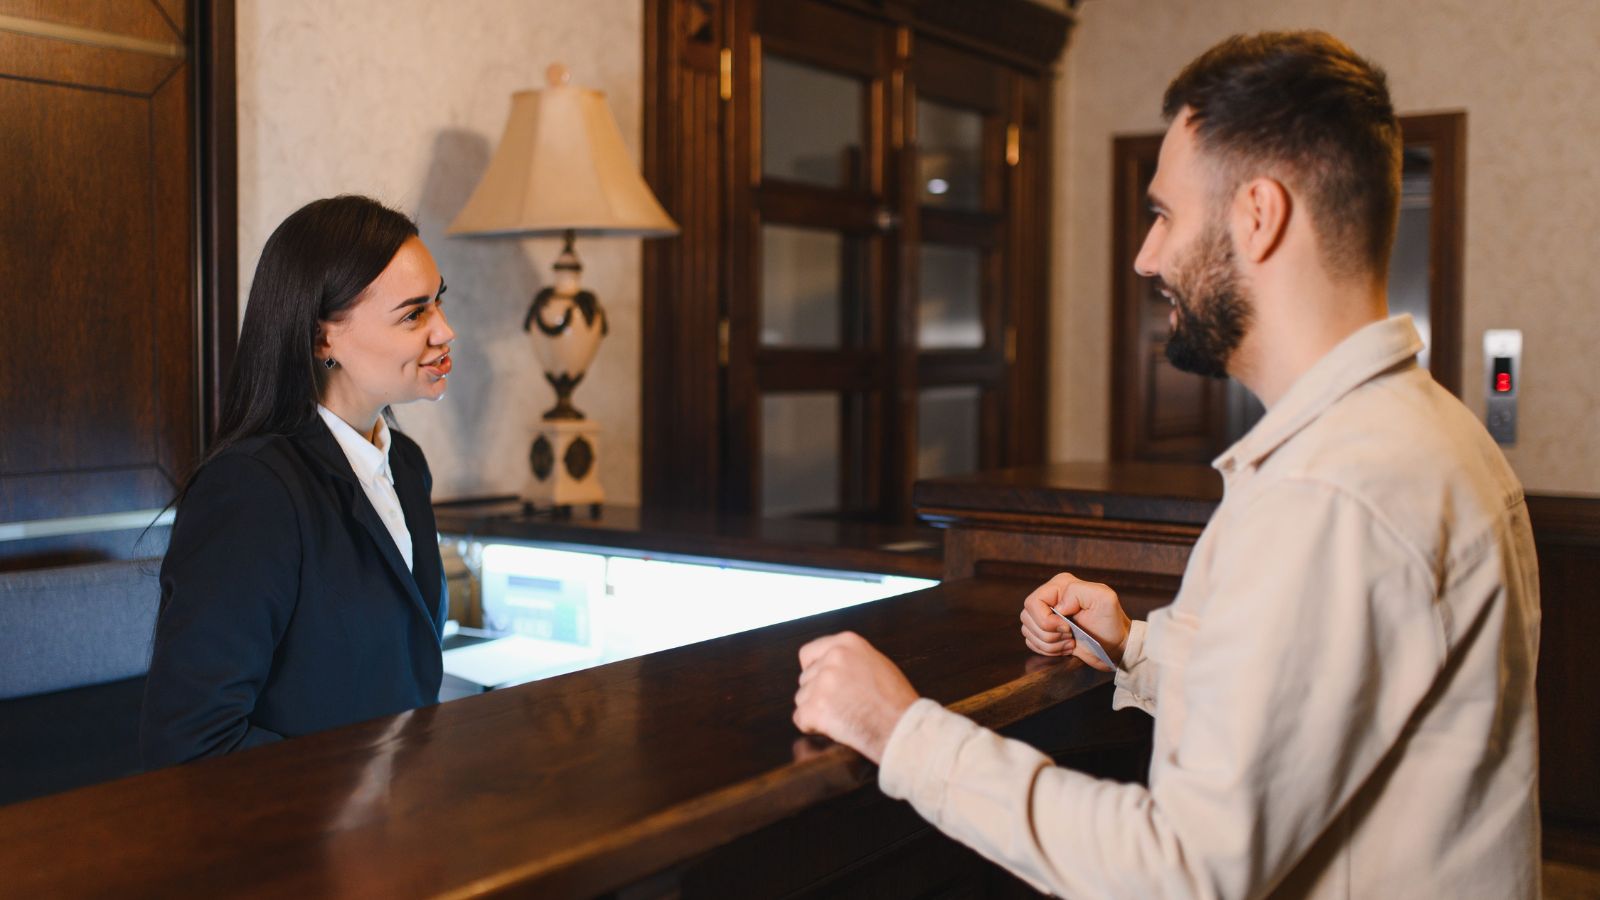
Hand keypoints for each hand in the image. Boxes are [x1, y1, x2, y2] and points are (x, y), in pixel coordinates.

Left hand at [793, 631, 918, 763]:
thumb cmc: (896, 701)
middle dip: (817, 693)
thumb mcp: (877, 663)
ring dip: (816, 710)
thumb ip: (850, 659)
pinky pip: (800, 718)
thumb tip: (830, 665)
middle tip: (842, 706)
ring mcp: (821, 683)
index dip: (813, 670)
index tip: (821, 682)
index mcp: (847, 643)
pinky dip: (813, 726)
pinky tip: (835, 728)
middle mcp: (831, 658)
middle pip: (806, 678)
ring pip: (802, 698)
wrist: (901, 728)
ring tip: (844, 717)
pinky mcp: (814, 708)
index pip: (808, 653)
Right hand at [1019, 572, 1130, 671]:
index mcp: (1060, 586)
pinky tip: (1065, 647)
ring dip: (1049, 644)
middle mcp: (1050, 599)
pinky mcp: (1046, 633)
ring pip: (1027, 631)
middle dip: (1048, 633)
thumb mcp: (1104, 599)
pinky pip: (1031, 642)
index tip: (1067, 628)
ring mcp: (1046, 616)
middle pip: (1027, 617)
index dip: (1045, 619)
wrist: (1116, 646)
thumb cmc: (1112, 623)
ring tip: (1070, 643)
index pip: (1033, 602)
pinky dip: (1047, 650)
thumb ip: (1078, 592)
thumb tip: (1057, 606)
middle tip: (1070, 635)